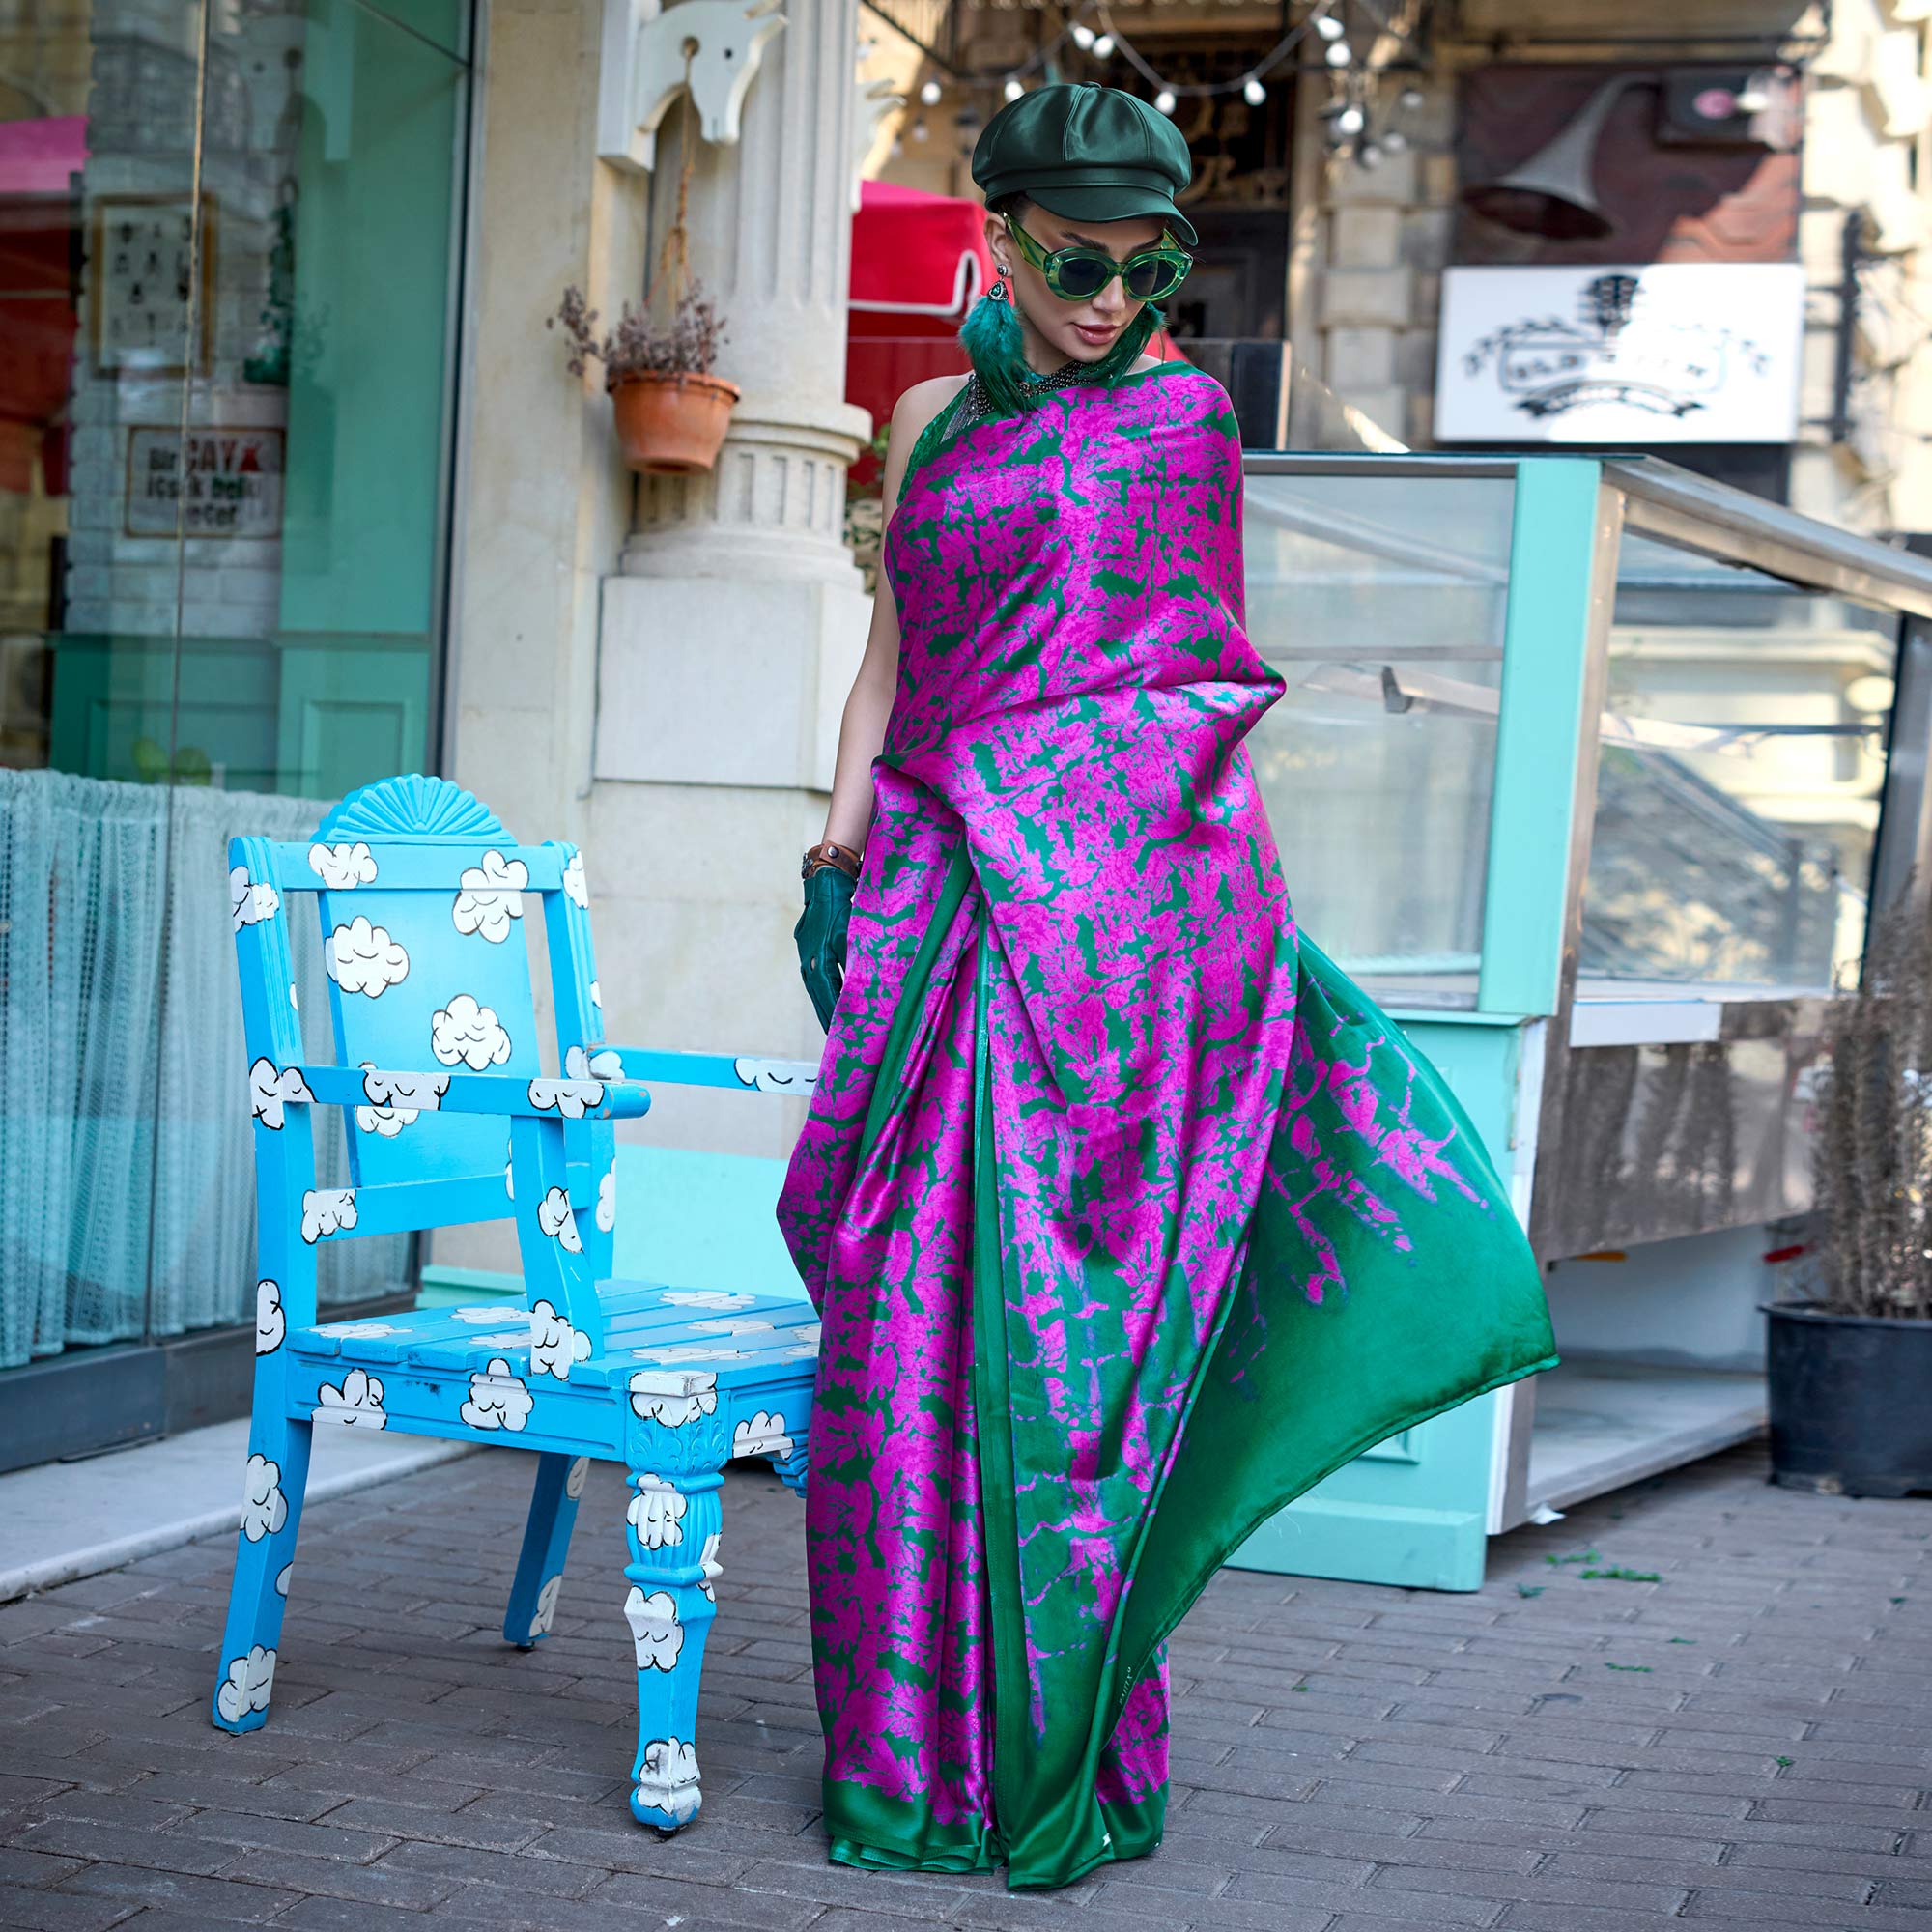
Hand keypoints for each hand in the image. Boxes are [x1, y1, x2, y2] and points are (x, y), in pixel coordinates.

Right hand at [795, 864, 854, 1031]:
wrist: (824, 884)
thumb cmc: (842, 908)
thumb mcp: (852, 934)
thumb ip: (856, 959)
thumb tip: (864, 983)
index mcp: (819, 958)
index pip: (827, 992)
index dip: (833, 1011)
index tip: (838, 1029)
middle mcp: (808, 959)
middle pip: (817, 994)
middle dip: (825, 1014)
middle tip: (832, 1035)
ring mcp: (804, 954)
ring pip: (813, 986)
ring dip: (821, 1004)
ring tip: (828, 1023)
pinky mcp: (806, 947)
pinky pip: (813, 975)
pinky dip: (819, 989)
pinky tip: (825, 997)